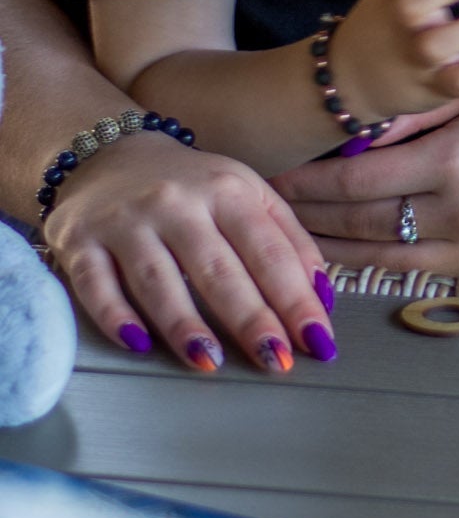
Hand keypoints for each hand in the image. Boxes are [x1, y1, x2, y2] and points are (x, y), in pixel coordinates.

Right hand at [46, 132, 337, 373]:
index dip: (295, 298)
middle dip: (251, 318)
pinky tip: (138, 344)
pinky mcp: (80, 241)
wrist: (108, 155)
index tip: (317, 339)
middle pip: (217, 269)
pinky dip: (115, 316)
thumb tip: (320, 296)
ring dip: (185, 324)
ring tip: (210, 361)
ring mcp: (126, 221)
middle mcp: (178, 203)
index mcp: (229, 190)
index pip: (268, 251)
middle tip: (275, 359)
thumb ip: (288, 240)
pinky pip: (95, 284)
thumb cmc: (193, 187)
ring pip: (157, 280)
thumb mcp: (248, 195)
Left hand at [272, 73, 458, 280]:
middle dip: (308, 219)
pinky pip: (426, 276)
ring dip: (336, 254)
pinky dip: (385, 269)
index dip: (307, 183)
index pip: (355, 180)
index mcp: (456, 159)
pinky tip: (358, 262)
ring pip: (385, 260)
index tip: (274, 178)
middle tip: (267, 214)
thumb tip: (361, 132)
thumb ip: (423, 110)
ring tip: (295, 247)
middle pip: (360, 224)